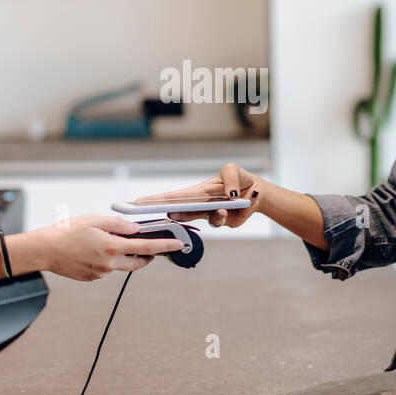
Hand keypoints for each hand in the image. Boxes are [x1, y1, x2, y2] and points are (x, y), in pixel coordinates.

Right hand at [28, 214, 184, 281]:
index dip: (164, 246)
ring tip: (109, 242)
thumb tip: (135, 229)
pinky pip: (107, 268)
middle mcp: (109, 264)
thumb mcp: (94, 220)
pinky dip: (108, 259)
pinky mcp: (92, 278)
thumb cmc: (66, 231)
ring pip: (121, 265)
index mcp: (112, 247)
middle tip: (149, 246)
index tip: (177, 245)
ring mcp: (101, 273)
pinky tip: (93, 250)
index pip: (146, 247)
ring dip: (124, 255)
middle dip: (147, 254)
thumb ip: (118, 224)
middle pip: (138, 262)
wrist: (44, 250)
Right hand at [134, 163, 265, 227]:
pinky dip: (219, 218)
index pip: (174, 196)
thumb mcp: (234, 170)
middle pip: (177, 209)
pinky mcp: (221, 222)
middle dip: (165, 211)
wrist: (256, 194)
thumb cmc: (240, 179)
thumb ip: (230, 178)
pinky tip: (226, 210)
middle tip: (153, 211)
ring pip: (195, 218)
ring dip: (201, 216)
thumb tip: (228, 194)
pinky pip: (215, 223)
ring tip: (218, 209)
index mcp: (197, 190)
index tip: (139, 202)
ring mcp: (208, 214)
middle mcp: (199, 203)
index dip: (157, 200)